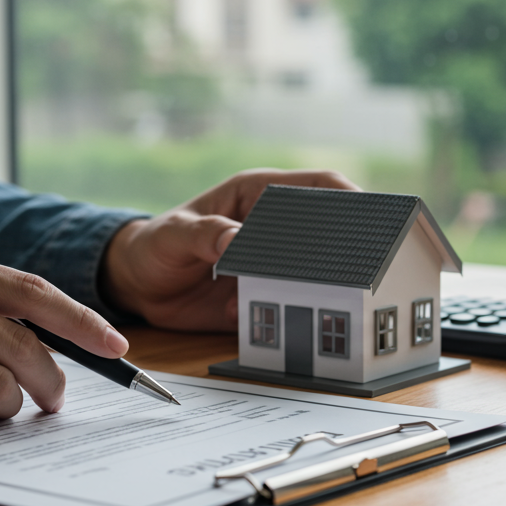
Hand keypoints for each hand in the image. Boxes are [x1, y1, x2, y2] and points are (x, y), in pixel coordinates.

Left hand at [101, 168, 359, 331]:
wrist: (137, 286)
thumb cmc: (155, 244)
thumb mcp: (173, 235)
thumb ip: (204, 234)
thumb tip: (235, 239)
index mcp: (258, 195)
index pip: (317, 186)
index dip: (348, 197)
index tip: (367, 216)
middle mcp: (272, 229)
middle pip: (327, 233)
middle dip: (343, 250)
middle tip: (352, 268)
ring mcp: (271, 265)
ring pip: (313, 275)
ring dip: (315, 288)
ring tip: (311, 299)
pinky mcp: (263, 297)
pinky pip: (287, 308)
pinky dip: (286, 316)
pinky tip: (263, 318)